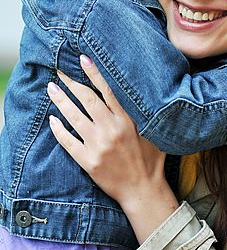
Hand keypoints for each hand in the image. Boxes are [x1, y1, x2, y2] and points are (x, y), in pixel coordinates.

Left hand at [47, 56, 178, 241]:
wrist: (143, 189)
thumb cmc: (150, 160)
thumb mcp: (152, 132)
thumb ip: (143, 114)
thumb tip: (141, 94)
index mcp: (127, 120)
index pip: (107, 91)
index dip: (94, 74)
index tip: (82, 60)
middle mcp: (111, 129)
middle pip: (86, 100)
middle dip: (71, 83)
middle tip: (60, 72)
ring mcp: (98, 145)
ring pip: (74, 117)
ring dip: (61, 101)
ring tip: (51, 89)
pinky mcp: (88, 161)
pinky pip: (68, 141)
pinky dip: (59, 129)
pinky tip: (53, 119)